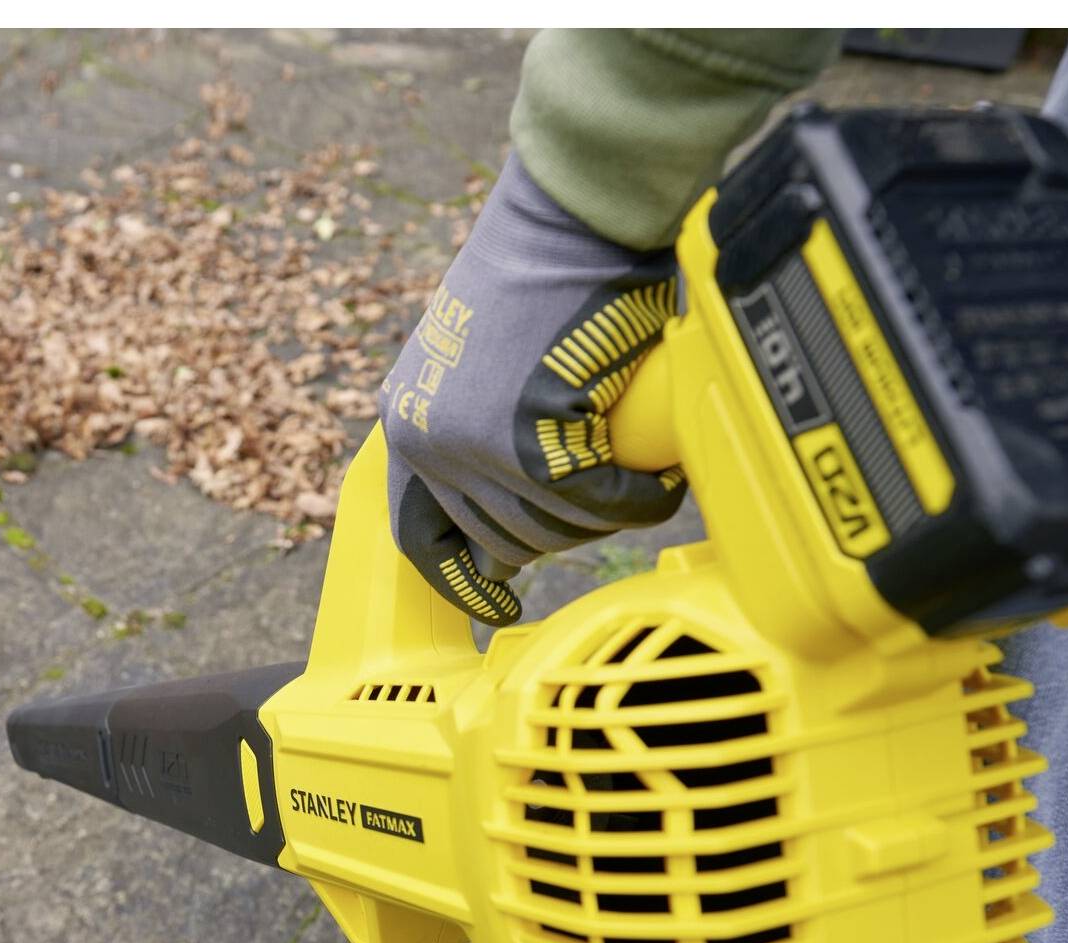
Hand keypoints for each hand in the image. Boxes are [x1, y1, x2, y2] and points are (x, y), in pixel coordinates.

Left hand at [378, 156, 688, 625]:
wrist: (571, 214)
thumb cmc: (548, 270)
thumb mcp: (489, 361)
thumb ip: (490, 431)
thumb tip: (523, 521)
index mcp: (406, 418)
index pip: (419, 532)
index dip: (459, 577)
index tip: (494, 603)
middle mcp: (424, 439)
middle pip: (499, 538)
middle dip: (561, 531)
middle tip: (609, 499)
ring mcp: (472, 445)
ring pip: (553, 529)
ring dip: (604, 516)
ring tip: (639, 480)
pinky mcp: (530, 441)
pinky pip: (600, 503)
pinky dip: (639, 499)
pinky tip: (660, 476)